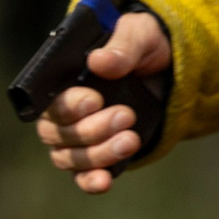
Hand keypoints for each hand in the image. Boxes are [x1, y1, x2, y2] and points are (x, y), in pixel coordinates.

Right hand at [36, 11, 169, 193]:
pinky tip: (105, 182)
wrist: (169, 72)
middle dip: (92, 129)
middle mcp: (62, 111)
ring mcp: (78, 137)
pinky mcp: (99, 157)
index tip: (95, 99)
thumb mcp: (139, 36)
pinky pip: (84, 177)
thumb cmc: (143, 47)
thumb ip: (122, 47)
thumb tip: (99, 62)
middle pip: (57, 133)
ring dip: (99, 154)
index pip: (49, 100)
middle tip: (126, 115)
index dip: (69, 105)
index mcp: (62, 79)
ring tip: (131, 140)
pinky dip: (91, 181)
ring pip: (70, 157)